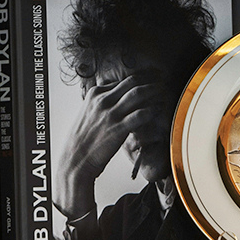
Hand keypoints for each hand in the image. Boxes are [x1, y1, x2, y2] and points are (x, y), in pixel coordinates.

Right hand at [52, 75, 174, 219]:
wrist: (75, 160)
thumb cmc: (83, 140)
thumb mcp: (89, 113)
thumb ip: (102, 104)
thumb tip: (118, 99)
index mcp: (94, 94)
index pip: (121, 81)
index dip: (139, 79)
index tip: (150, 79)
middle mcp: (102, 100)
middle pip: (132, 82)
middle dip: (149, 79)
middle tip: (161, 80)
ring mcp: (110, 114)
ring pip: (138, 94)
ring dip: (153, 90)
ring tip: (163, 90)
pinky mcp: (118, 128)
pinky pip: (140, 115)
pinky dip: (152, 110)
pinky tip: (158, 110)